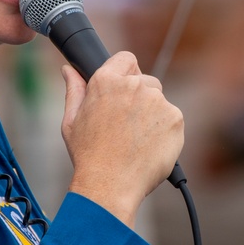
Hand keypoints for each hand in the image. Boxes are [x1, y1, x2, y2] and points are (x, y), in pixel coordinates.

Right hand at [60, 51, 183, 226]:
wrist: (110, 185)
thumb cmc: (88, 155)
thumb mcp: (71, 120)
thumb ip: (74, 90)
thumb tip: (68, 70)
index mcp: (107, 81)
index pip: (126, 59)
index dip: (125, 71)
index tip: (123, 88)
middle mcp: (135, 86)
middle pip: (145, 81)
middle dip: (138, 97)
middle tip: (125, 125)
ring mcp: (158, 102)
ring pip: (159, 102)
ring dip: (151, 115)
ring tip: (134, 141)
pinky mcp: (175, 119)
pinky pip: (171, 119)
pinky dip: (164, 130)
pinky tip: (148, 147)